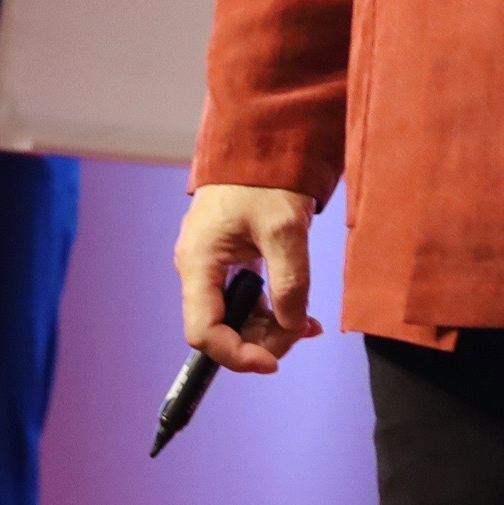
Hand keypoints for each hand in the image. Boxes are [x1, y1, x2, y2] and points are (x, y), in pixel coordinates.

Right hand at [176, 184, 323, 372]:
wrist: (260, 142)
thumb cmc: (265, 178)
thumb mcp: (285, 229)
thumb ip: (290, 281)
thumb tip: (292, 326)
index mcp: (198, 263)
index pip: (203, 332)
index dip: (236, 355)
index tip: (273, 362)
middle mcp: (197, 270)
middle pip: (220, 328)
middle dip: (260, 341)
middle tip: (302, 333)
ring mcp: (210, 266)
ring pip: (234, 317)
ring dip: (269, 328)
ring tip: (306, 325)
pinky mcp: (227, 262)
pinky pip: (243, 299)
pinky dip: (269, 310)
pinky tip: (298, 313)